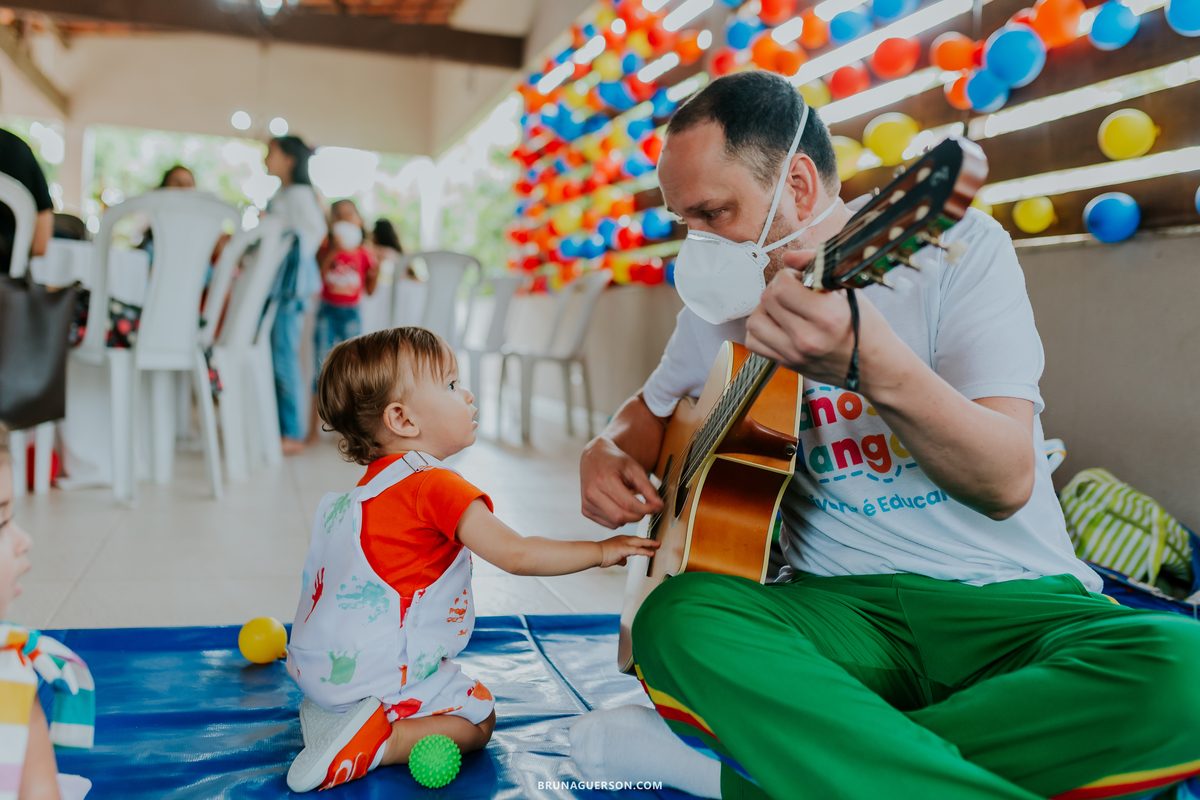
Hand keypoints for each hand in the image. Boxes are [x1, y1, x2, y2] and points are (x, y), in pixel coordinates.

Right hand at [581, 436, 663, 528]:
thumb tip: (659, 506)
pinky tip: (619, 506)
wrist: (595, 457)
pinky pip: (608, 524)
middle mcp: (591, 493)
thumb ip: (647, 488)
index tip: (657, 507)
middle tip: (646, 508)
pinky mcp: (585, 510)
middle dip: (638, 516)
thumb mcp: (634, 469)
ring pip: (615, 522)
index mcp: (604, 479)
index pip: (628, 504)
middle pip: (620, 516)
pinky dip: (618, 519)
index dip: (646, 509)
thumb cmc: (616, 462)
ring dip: (628, 517)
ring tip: (631, 502)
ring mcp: (587, 503)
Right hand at [598, 535, 660, 567]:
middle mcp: (623, 539)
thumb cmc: (601, 554)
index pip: (635, 540)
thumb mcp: (613, 556)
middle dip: (649, 541)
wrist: (595, 553)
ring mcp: (624, 543)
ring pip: (640, 542)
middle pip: (640, 539)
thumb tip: (624, 562)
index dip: (643, 542)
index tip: (650, 544)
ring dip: (650, 544)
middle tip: (657, 543)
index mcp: (621, 539)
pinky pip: (637, 550)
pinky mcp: (624, 549)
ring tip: (657, 546)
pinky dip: (645, 551)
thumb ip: (620, 558)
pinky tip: (650, 553)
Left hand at [745, 251, 889, 387]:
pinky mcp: (787, 364)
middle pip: (766, 301)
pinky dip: (761, 331)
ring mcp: (794, 354)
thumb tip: (788, 257)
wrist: (875, 367)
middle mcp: (807, 338)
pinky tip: (778, 325)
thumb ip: (816, 267)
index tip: (799, 278)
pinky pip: (754, 343)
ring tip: (784, 309)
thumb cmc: (866, 328)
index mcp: (826, 316)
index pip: (782, 287)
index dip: (787, 276)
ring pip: (755, 322)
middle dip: (777, 288)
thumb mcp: (848, 292)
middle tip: (793, 291)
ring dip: (765, 310)